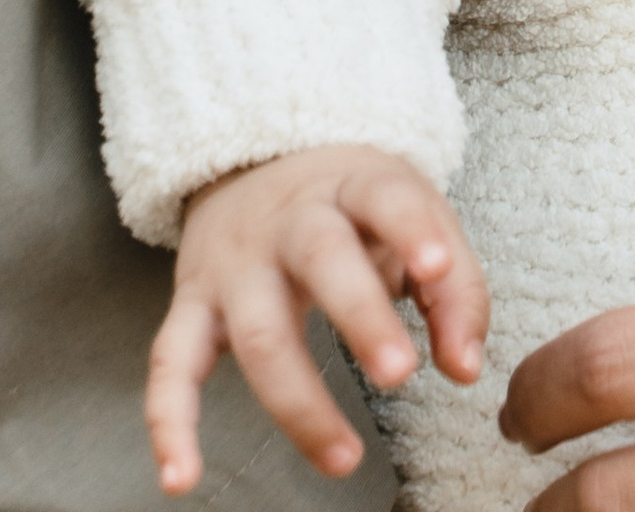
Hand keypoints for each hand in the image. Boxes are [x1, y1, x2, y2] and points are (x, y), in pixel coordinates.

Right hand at [148, 144, 486, 493]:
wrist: (254, 156)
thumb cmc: (352, 204)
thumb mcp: (412, 215)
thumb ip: (453, 288)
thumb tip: (465, 369)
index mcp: (353, 187)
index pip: (385, 197)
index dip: (412, 228)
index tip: (438, 266)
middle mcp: (288, 221)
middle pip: (320, 259)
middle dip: (360, 316)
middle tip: (400, 373)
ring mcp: (235, 266)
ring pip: (258, 332)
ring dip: (299, 401)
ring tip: (344, 458)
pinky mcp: (191, 305)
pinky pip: (170, 365)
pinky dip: (169, 424)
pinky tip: (180, 479)